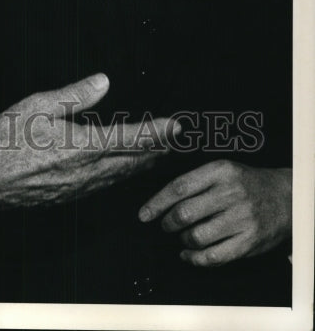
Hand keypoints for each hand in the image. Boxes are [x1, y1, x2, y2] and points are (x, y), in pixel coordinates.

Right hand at [0, 73, 178, 208]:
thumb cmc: (5, 142)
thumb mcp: (37, 105)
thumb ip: (75, 95)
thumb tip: (102, 82)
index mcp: (81, 146)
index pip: (129, 137)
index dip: (157, 132)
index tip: (177, 126)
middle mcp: (86, 171)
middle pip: (132, 161)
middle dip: (157, 151)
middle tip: (177, 142)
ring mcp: (79, 188)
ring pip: (120, 176)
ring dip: (142, 165)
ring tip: (158, 156)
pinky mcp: (68, 196)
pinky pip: (104, 186)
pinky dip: (121, 176)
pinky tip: (121, 172)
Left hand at [139, 162, 291, 265]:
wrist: (285, 197)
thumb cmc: (245, 183)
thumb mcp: (223, 169)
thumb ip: (195, 180)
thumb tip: (161, 199)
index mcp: (220, 171)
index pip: (179, 187)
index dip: (157, 203)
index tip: (143, 214)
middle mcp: (231, 193)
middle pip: (185, 213)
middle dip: (167, 223)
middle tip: (164, 225)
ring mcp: (242, 219)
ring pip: (197, 237)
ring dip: (182, 241)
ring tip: (181, 238)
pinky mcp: (249, 242)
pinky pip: (214, 256)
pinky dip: (195, 259)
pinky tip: (189, 255)